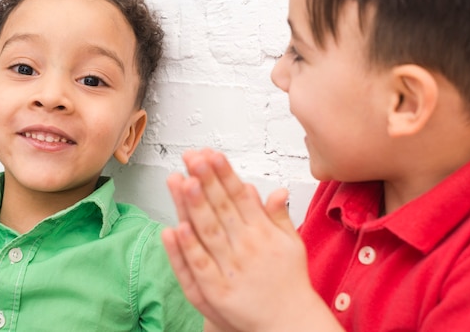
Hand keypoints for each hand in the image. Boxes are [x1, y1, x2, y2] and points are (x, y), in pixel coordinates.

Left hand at [162, 149, 340, 331]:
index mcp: (263, 232)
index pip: (240, 196)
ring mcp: (232, 267)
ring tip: (185, 182)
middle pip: (222, 207)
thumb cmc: (289, 281)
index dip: (224, 174)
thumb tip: (275, 190)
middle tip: (193, 158)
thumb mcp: (292, 243)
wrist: (289, 321)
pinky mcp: (218, 289)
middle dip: (207, 180)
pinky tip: (177, 229)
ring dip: (196, 206)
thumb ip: (279, 216)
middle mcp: (247, 246)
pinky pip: (201, 265)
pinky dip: (189, 248)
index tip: (212, 155)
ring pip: (209, 232)